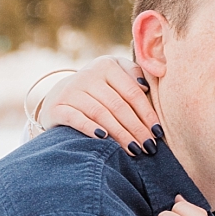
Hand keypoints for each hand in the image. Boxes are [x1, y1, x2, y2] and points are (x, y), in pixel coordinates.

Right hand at [38, 56, 158, 151]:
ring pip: (100, 113)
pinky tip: (103, 138)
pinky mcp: (56, 107)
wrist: (60, 95)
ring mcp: (70, 91)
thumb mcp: (115, 75)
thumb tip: (146, 86)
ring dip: (119, 134)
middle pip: (118, 105)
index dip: (147, 114)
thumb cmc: (99, 89)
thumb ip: (133, 74)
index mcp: (106, 66)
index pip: (132, 92)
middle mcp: (87, 75)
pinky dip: (89, 128)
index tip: (158, 133)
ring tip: (134, 150)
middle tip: (148, 147)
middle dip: (136, 128)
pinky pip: (75, 118)